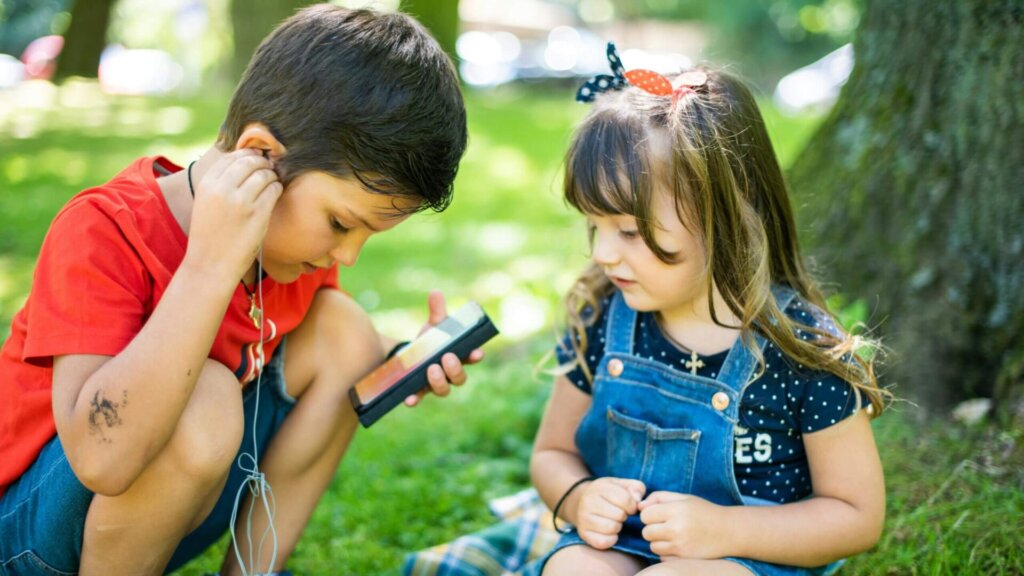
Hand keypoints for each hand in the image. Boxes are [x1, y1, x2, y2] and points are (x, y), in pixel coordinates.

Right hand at [186, 148, 282, 280]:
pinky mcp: (258, 213)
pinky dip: (277, 188)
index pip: (231, 157)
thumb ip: (220, 183)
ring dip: (271, 175)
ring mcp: (241, 201)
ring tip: (272, 181)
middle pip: (249, 161)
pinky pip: (274, 190)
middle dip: (262, 162)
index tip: (255, 159)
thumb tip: (244, 161)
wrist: (210, 264)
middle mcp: (222, 189)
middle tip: (268, 167)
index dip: (246, 155)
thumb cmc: (210, 235)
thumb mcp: (206, 203)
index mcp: (207, 184)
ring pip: (264, 174)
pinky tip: (274, 193)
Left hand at [404, 290, 484, 406]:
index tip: (477, 353)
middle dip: (456, 369)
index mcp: (458, 356)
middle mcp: (449, 374)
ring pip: (443, 390)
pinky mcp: (418, 391)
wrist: (410, 356)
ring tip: (432, 369)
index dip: (475, 356)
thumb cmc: (430, 341)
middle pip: (459, 378)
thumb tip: (436, 293)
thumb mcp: (434, 326)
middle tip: (447, 357)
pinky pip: (419, 397)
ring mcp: (434, 384)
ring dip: (439, 381)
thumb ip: (437, 312)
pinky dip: (415, 399)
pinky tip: (409, 399)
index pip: (472, 358)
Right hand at [572, 477, 645, 549]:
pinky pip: (603, 542)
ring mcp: (583, 518)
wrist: (582, 501)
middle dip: (624, 516)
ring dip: (618, 527)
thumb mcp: (622, 485)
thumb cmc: (608, 494)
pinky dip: (611, 539)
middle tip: (620, 514)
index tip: (630, 507)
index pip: (625, 499)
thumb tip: (638, 501)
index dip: (632, 506)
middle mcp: (588, 501)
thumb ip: (636, 488)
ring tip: (614, 521)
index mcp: (599, 487)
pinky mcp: (583, 533)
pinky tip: (610, 532)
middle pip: (619, 515)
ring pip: (611, 528)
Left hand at [638, 491, 726, 559]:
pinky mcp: (684, 559)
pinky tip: (679, 545)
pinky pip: (662, 557)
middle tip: (665, 526)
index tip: (660, 514)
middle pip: (646, 532)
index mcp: (676, 510)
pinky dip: (667, 553)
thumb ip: (658, 497)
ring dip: (659, 542)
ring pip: (653, 547)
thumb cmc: (703, 511)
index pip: (645, 515)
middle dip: (652, 529)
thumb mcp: (683, 497)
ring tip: (673, 535)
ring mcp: (681, 546)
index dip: (650, 514)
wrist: (729, 531)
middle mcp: (677, 528)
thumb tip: (639, 506)